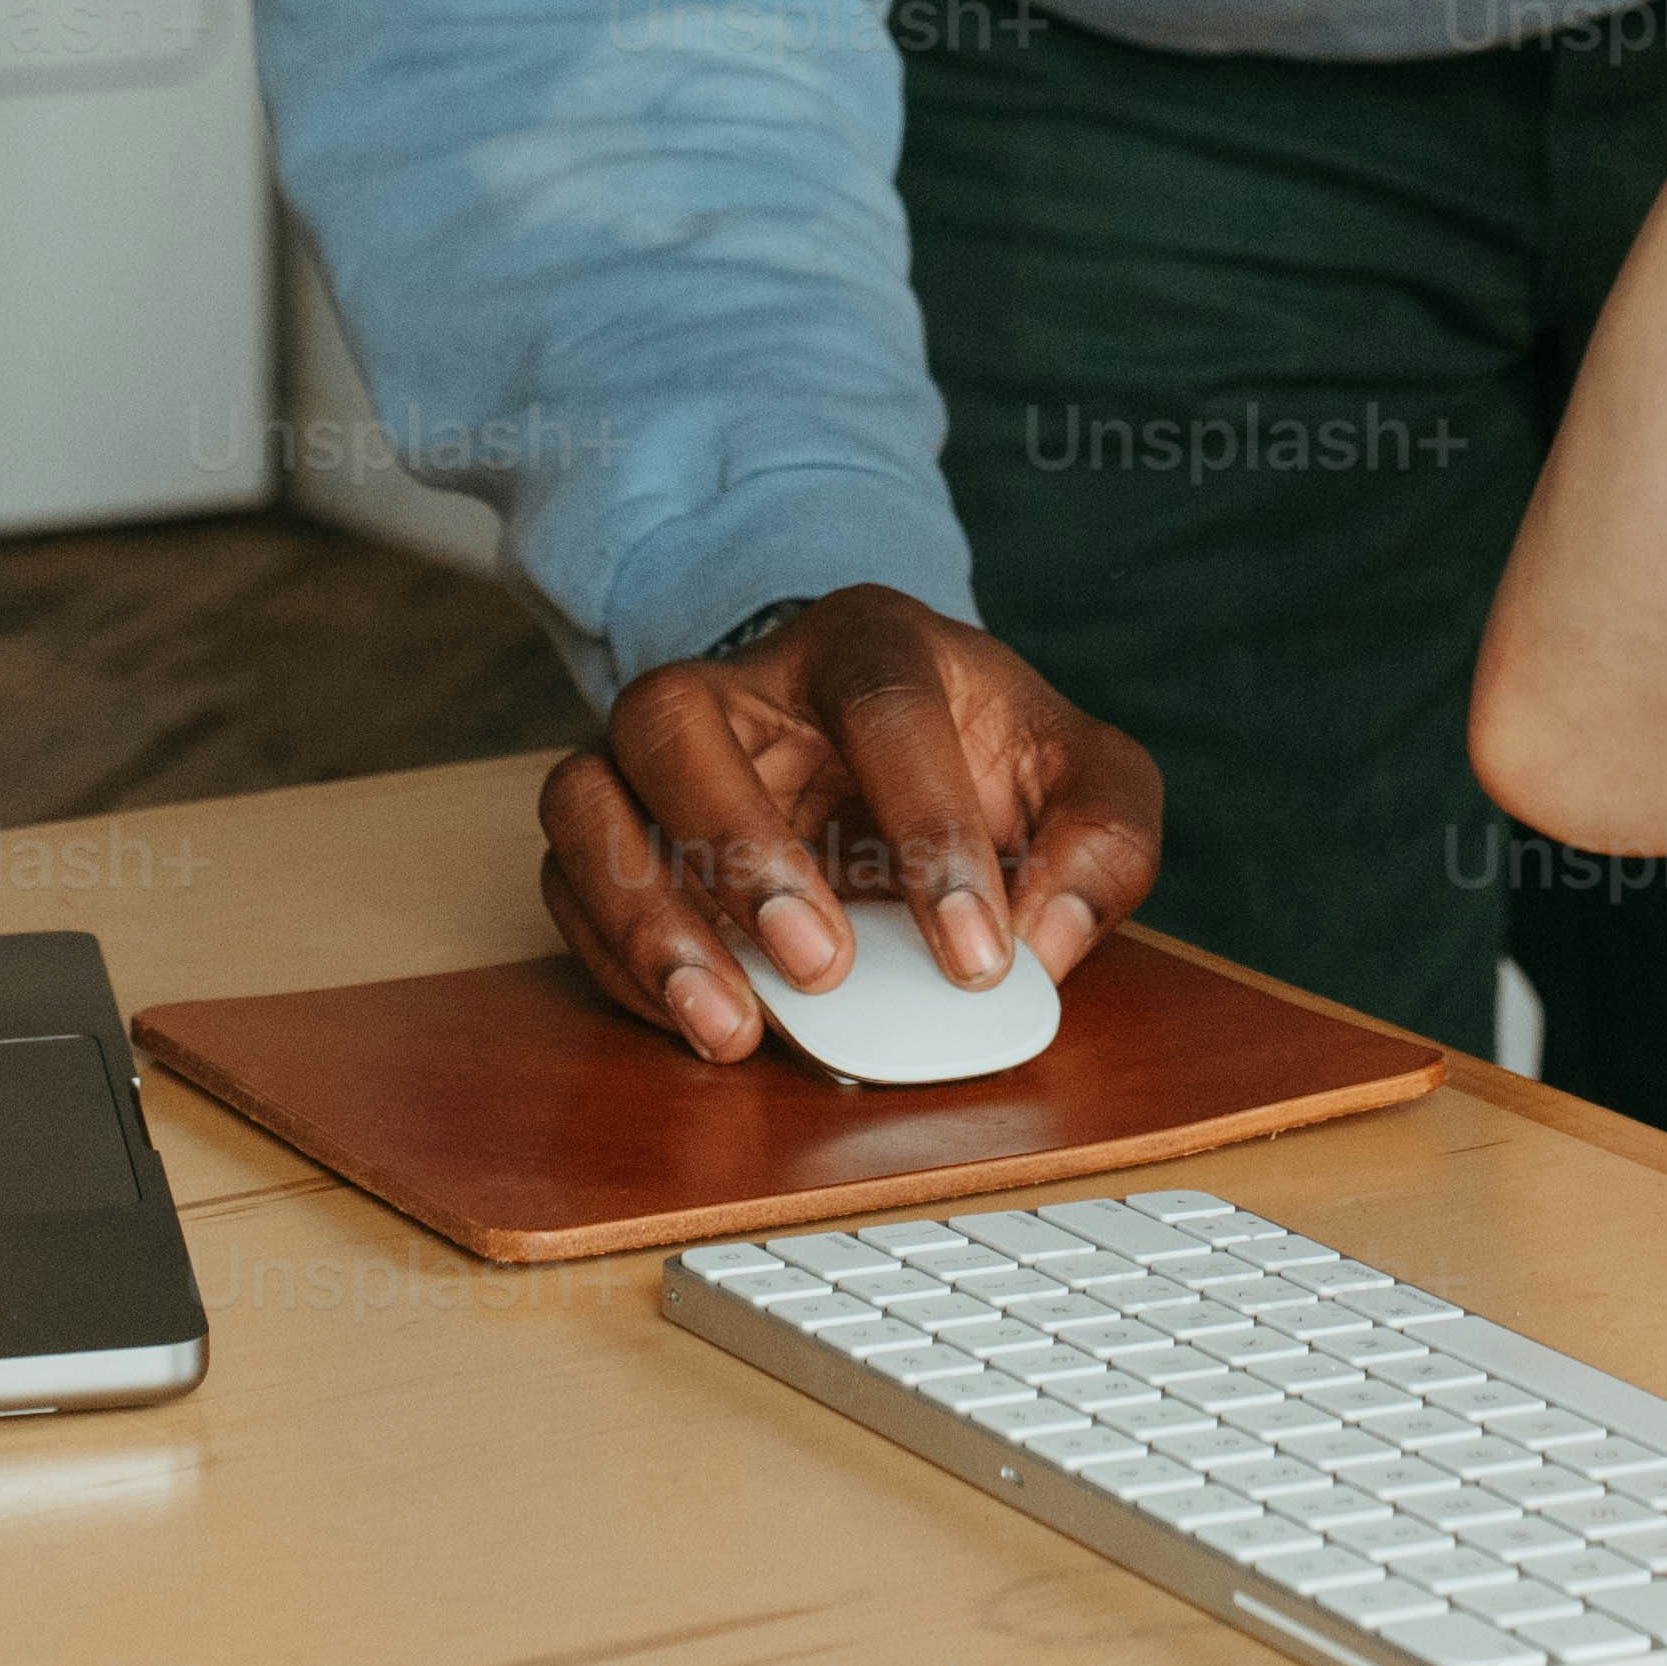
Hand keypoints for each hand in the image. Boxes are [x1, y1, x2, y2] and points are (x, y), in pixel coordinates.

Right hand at [535, 585, 1162, 1064]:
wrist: (898, 748)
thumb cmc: (988, 759)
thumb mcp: (1082, 780)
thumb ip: (1100, 843)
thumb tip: (1040, 944)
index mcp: (868, 641)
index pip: (882, 702)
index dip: (928, 825)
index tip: (979, 958)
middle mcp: (739, 680)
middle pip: (676, 717)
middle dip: (737, 846)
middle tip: (819, 967)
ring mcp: (654, 753)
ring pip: (585, 793)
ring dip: (644, 916)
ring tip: (731, 1024)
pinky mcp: (610, 824)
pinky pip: (566, 882)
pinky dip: (616, 961)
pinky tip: (698, 1021)